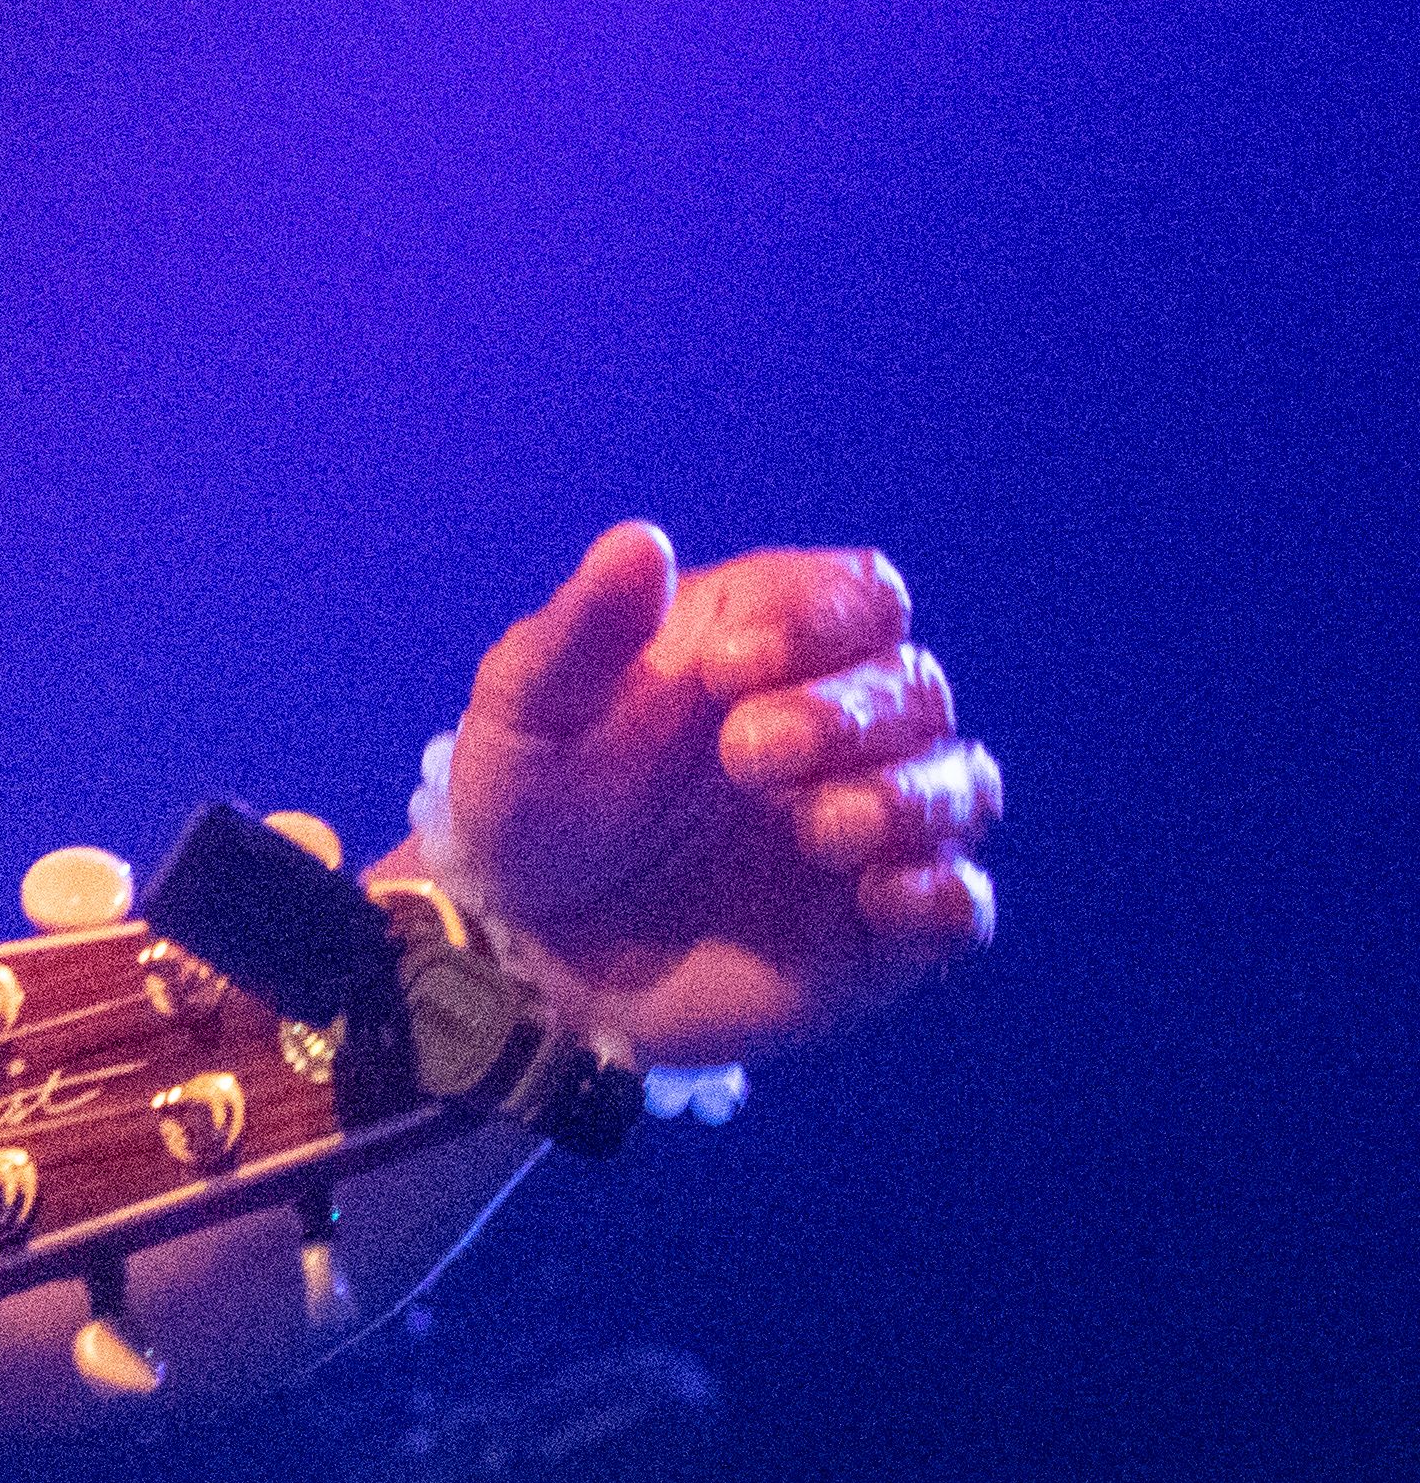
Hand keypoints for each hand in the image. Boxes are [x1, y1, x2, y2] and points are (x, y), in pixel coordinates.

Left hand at [427, 523, 1000, 1068]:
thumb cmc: (526, 800)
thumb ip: (583, 629)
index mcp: (760, 646)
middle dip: (846, 713)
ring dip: (908, 797)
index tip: (726, 666)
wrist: (520, 942)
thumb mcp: (526, 711)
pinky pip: (961, 905)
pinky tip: (880, 898)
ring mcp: (862, 827)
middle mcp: (832, 726)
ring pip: (959, 784)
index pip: (860, 595)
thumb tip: (638, 540)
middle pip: (914, 685)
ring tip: (817, 828)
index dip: (821, 618)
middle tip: (747, 752)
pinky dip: (945, 896)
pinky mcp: (876, 929)